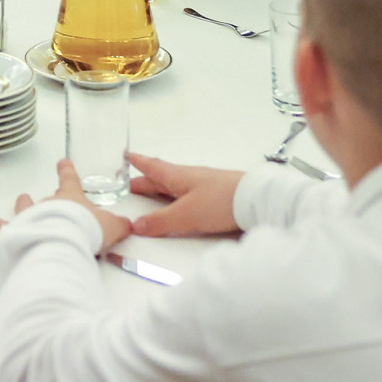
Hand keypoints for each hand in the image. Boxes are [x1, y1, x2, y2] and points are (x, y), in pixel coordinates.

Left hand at [0, 159, 131, 251]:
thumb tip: (131, 225)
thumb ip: (119, 225)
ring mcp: (27, 218)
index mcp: (70, 199)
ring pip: (20, 210)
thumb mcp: (112, 227)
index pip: (69, 179)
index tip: (63, 161)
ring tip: (18, 199)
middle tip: (30, 195)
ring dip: (19, 207)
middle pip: (42, 199)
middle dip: (39, 199)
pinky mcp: (11, 233)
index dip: (67, 170)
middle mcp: (46, 205)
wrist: (64, 242)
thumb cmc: (87, 231)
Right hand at [125, 153, 242, 237]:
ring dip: (160, 190)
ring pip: (175, 186)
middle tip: (129, 185)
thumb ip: (160, 222)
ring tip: (150, 196)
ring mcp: (203, 185)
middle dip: (144, 180)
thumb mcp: (185, 215)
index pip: (151, 167)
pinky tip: (179, 206)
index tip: (125, 155)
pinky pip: (187, 195)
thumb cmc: (218, 201)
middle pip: (161, 177)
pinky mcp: (215, 196)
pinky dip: (176, 198)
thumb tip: (135, 225)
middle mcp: (188, 177)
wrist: (255, 200)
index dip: (137, 162)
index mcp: (177, 176)